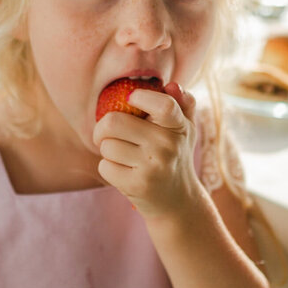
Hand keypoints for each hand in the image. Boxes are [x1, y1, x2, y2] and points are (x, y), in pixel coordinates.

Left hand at [93, 82, 199, 216]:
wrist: (178, 202)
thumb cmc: (175, 157)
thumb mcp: (184, 130)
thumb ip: (181, 104)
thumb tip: (171, 85)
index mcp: (178, 127)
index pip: (163, 105)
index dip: (140, 96)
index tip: (131, 99)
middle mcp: (168, 145)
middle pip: (113, 122)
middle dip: (103, 128)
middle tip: (107, 134)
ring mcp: (153, 167)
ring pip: (106, 146)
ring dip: (107, 150)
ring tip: (122, 156)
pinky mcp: (137, 185)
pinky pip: (105, 166)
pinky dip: (108, 168)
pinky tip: (123, 172)